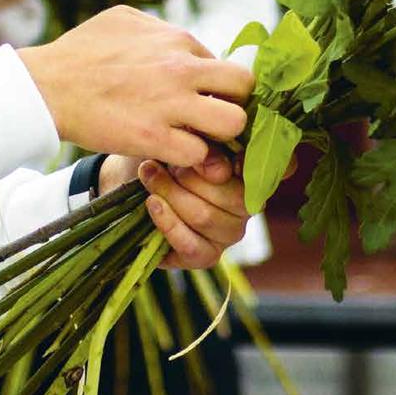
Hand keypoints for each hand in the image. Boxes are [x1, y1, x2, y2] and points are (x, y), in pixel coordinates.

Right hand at [17, 5, 252, 165]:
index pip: (226, 64)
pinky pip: (198, 154)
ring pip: (233, 123)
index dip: (220, 87)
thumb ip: (160, 30)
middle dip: (236, 105)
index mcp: (179, 40)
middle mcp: (182, 69)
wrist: (46, 86)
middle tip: (218, 120)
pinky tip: (172, 155)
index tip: (209, 100)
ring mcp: (170, 105)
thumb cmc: (80, 51)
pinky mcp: (153, 138)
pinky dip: (190, 160)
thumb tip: (179, 40)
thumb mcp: (125, 20)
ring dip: (220, 136)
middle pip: (244, 87)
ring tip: (202, 141)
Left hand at [98, 148, 248, 269]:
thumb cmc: (167, 152)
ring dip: (172, 195)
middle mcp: (247, 206)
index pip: (259, 173)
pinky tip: (153, 204)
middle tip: (160, 163)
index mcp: (251, 173)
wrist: (136, 177)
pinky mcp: (205, 256)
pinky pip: (191, 245)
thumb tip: (219, 169)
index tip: (198, 149)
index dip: (232, 163)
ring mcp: (228, 233)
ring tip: (150, 177)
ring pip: (206, 217)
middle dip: (189, 177)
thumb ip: (207, 146)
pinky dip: (169, 224)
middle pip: (231, 197)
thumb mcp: (185, 138)